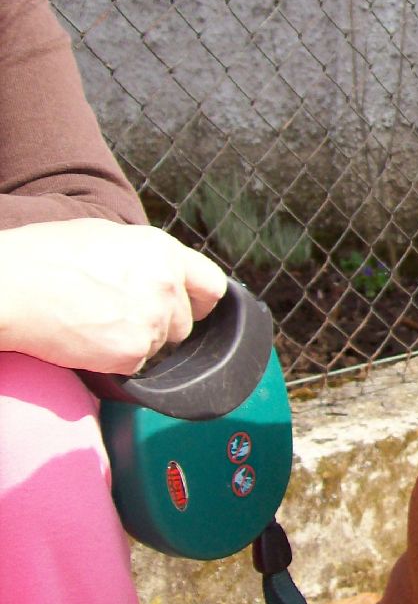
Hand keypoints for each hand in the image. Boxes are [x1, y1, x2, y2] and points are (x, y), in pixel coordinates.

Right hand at [0, 218, 227, 374]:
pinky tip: (87, 339)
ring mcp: (152, 319)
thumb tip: (164, 273)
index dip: (199, 301)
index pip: (211, 285)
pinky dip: (114, 360)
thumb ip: (147, 257)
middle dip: (159, 325)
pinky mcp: (132, 351)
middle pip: (183, 323)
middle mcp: (166, 284)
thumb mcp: (106, 237)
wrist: (8, 286)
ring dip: (135, 342)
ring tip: (95, 323)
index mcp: (163, 251)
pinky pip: (134, 366)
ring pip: (159, 346)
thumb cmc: (44, 256)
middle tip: (117, 317)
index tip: (188, 308)